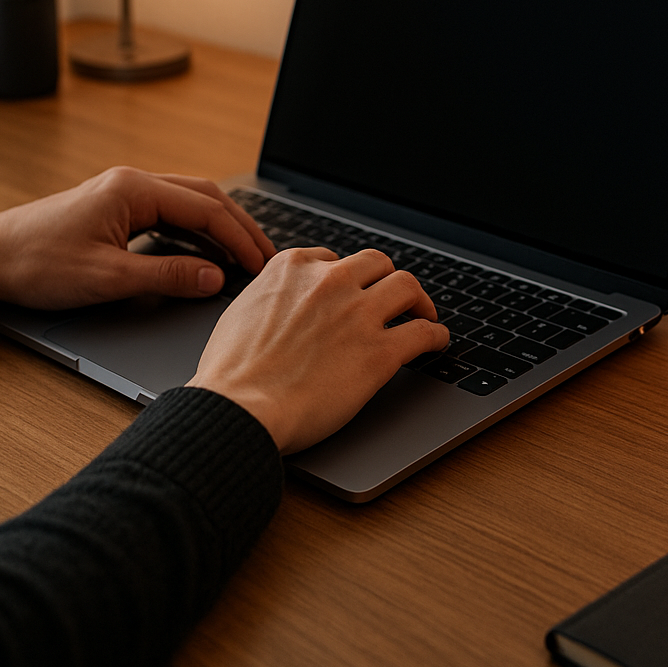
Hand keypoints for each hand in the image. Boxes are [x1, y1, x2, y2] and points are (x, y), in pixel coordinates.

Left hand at [0, 166, 274, 309]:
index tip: (261, 265)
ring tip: (246, 257)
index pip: (205, 209)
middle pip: (205, 197)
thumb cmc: (36, 263)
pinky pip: (170, 215)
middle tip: (267, 257)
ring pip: (189, 204)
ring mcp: (124, 194)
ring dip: (220, 229)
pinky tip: (207, 254)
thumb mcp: (106, 277)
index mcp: (133, 189)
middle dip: (239, 227)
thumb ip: (167, 276)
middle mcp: (132, 183)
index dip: (239, 238)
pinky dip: (197, 233)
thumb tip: (215, 277)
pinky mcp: (116, 210)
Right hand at [188, 247, 447, 453]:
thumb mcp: (242, 312)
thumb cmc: (231, 373)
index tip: (353, 292)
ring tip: (423, 314)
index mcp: (294, 268)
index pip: (334, 259)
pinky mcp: (379, 352)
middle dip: (386, 280)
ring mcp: (358, 314)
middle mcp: (330, 282)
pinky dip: (435, 336)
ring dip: (419, 301)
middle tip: (394, 300)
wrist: (238, 407)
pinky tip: (436, 343)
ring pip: (407, 287)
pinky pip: (423, 333)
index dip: (348, 279)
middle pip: (377, 264)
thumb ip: (270, 299)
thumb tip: (280, 307)